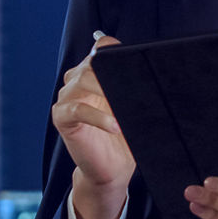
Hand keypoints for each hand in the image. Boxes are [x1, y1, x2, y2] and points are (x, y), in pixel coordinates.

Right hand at [52, 35, 134, 218]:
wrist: (112, 170)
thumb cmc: (124, 139)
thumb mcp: (133, 111)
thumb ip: (137, 92)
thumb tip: (156, 78)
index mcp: (94, 75)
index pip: (101, 48)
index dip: (114, 50)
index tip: (133, 60)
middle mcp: (77, 81)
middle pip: (92, 63)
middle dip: (113, 73)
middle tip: (134, 89)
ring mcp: (66, 98)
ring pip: (82, 80)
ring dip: (106, 91)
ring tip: (124, 108)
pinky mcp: (61, 117)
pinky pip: (77, 110)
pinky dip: (98, 117)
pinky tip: (114, 127)